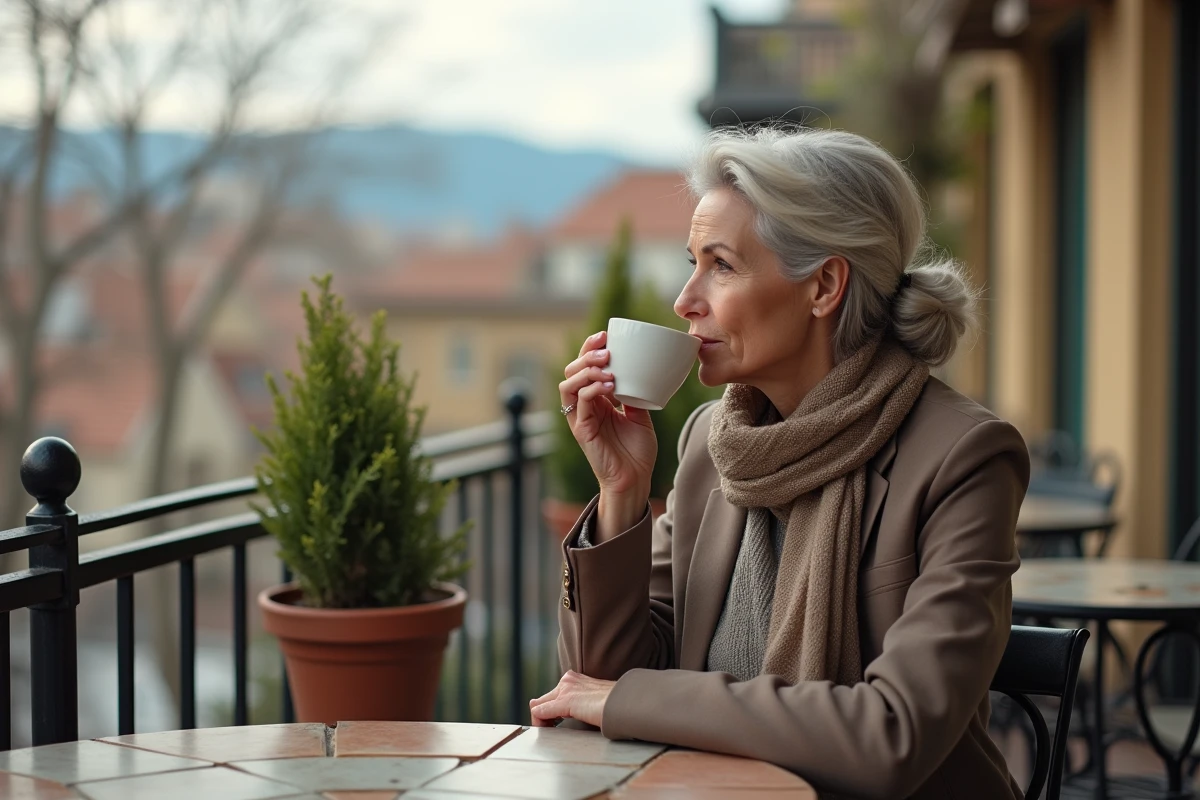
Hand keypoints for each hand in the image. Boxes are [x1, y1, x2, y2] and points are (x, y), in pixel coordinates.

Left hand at [529, 670, 615, 727]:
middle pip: (541, 700)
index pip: (553, 695)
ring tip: (549, 733)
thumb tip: (580, 715)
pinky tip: (546, 732)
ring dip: (541, 721)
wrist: (625, 702)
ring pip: (537, 705)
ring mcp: (565, 690)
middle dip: (543, 716)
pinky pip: (540, 712)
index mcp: (576, 679)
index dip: (550, 712)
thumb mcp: (595, 701)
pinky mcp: (565, 701)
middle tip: (551, 730)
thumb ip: (584, 704)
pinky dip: (540, 724)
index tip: (556, 725)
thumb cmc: (616, 705)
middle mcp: (568, 681)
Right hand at [559, 331, 656, 501]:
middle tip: (607, 350)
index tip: (606, 336)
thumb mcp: (640, 414)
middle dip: (586, 355)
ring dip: (586, 370)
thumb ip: (634, 393)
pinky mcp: (581, 431)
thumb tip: (639, 369)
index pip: (584, 367)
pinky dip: (592, 390)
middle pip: (572, 371)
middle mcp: (584, 406)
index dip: (590, 349)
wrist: (636, 479)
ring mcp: (580, 418)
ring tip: (607, 366)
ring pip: (568, 384)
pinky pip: (578, 403)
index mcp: (596, 399)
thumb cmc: (637, 451)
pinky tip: (609, 385)